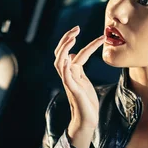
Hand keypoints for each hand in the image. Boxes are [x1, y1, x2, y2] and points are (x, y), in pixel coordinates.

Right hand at [53, 26, 104, 147]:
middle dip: (66, 40)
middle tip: (76, 29)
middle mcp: (68, 74)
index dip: (75, 40)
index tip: (82, 30)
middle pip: (61, 53)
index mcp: (73, 71)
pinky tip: (68, 58)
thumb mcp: (83, 80)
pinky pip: (65, 77)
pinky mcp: (72, 90)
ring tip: (72, 39)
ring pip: (60, 62)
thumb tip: (74, 55)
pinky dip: (65, 67)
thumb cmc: (87, 100)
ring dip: (64, 49)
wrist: (87, 118)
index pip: (72, 52)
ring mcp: (69, 82)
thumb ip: (78, 68)